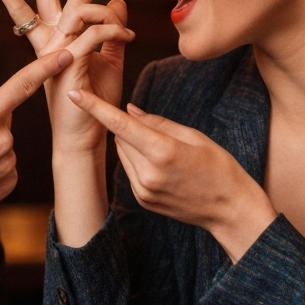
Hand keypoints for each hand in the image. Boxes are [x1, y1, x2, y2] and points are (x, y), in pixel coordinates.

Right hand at [0, 0, 133, 155]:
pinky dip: (112, 29)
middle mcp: (50, 40)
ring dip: (104, 4)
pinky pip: (91, 33)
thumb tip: (119, 2)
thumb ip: (111, 32)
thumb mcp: (109, 60)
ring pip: (76, 9)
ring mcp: (55, 51)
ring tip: (123, 15)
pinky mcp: (66, 64)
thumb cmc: (94, 102)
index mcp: (55, 38)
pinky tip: (126, 35)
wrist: (83, 138)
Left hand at [67, 90, 277, 261]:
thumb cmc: (219, 167)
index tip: (74, 94)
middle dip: (130, 127)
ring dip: (134, 145)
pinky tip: (164, 168)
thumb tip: (127, 111)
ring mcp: (143, 189)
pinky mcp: (142, 200)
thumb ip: (157, 122)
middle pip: (121, 137)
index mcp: (163, 151)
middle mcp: (148, 173)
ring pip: (123, 153)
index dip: (95, 107)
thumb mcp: (194, 136)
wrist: (231, 210)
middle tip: (161, 132)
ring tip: (166, 153)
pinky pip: (130, 171)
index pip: (119, 125)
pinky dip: (139, 161)